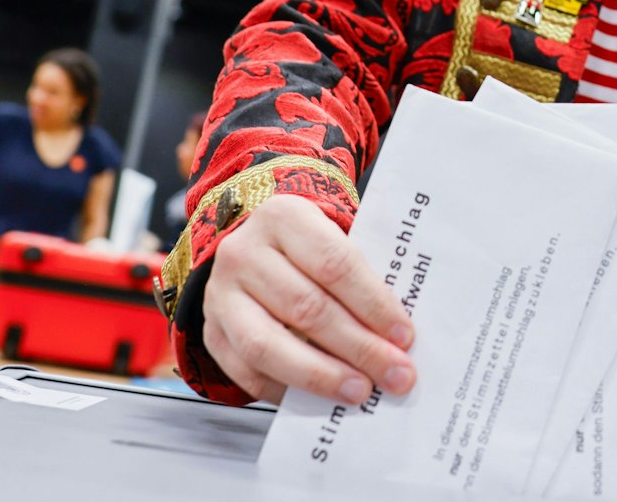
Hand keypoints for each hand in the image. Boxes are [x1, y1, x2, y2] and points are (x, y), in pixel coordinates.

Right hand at [202, 193, 415, 406]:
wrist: (252, 250)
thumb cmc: (310, 249)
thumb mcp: (335, 238)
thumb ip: (363, 277)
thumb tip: (399, 335)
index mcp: (283, 217)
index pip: (334, 263)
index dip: (372, 304)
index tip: (404, 336)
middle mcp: (244, 252)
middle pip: (306, 307)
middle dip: (358, 347)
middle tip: (396, 374)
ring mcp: (221, 295)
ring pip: (269, 345)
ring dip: (321, 376)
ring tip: (360, 392)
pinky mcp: (212, 333)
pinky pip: (247, 372)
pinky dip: (287, 390)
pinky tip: (321, 399)